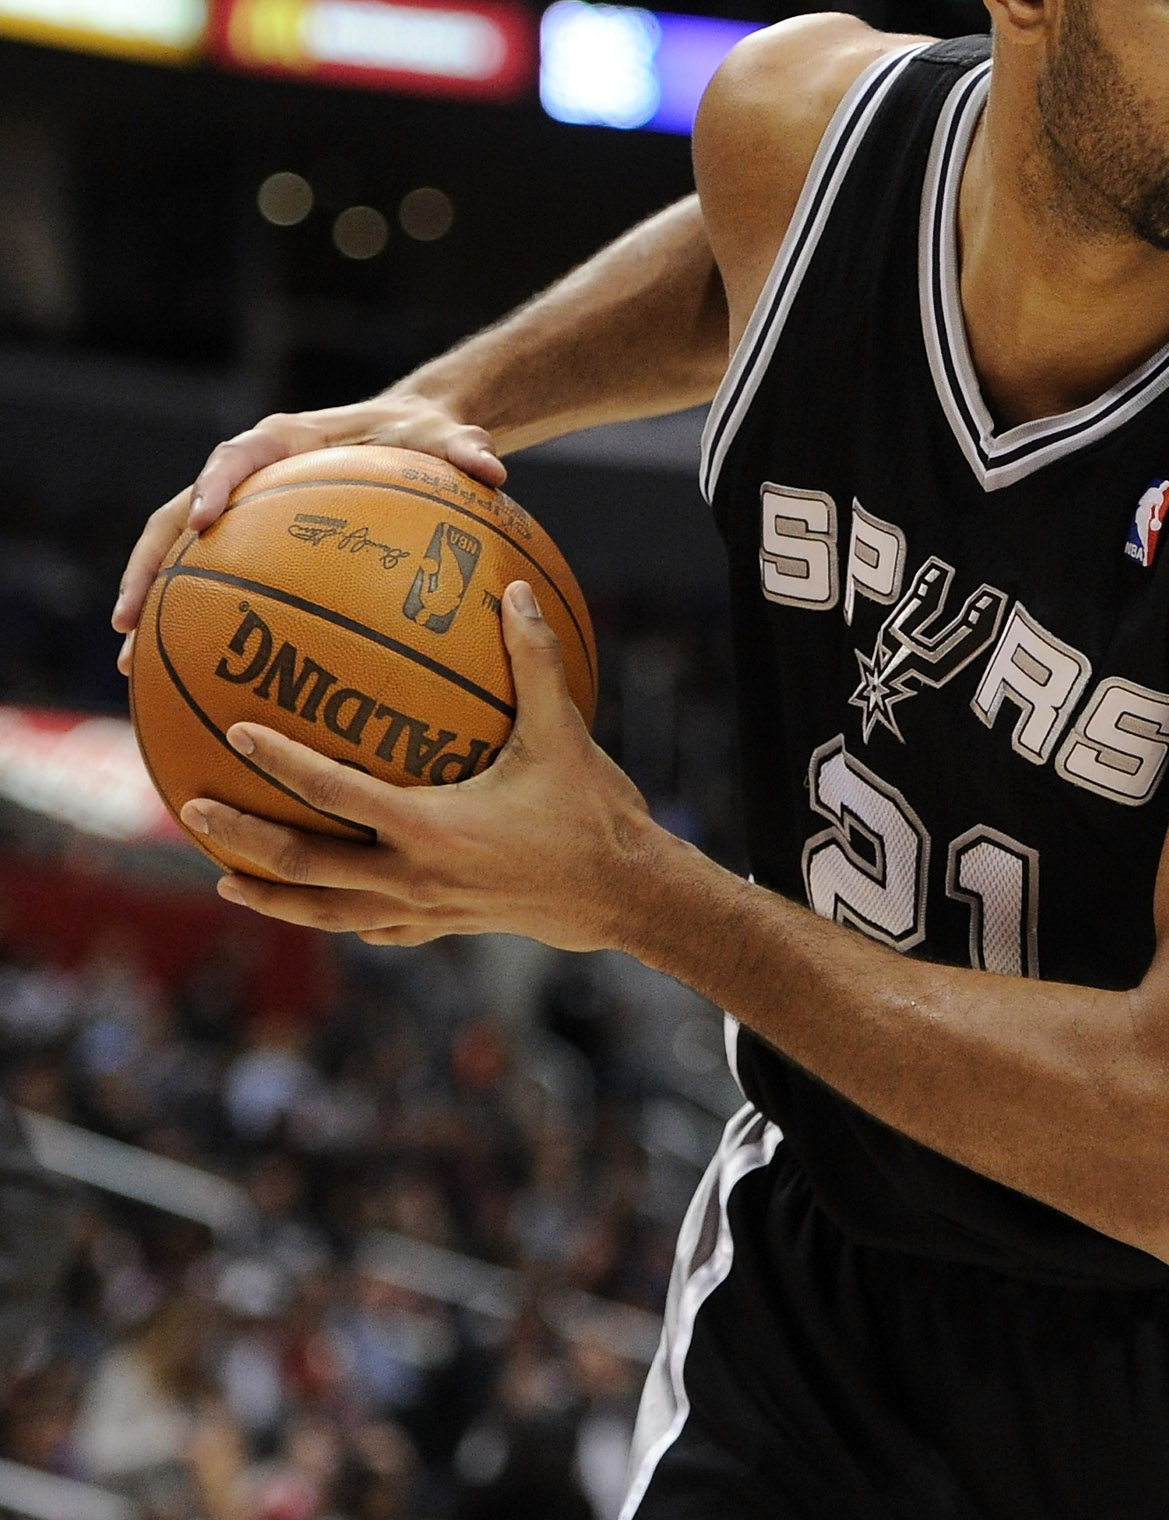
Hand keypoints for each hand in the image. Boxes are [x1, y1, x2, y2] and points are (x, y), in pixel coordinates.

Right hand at [113, 393, 505, 670]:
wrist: (412, 431)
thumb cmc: (424, 434)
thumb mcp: (448, 437)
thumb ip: (466, 448)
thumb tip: (492, 469)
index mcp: (283, 438)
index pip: (237, 455)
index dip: (214, 485)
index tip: (202, 522)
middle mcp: (249, 470)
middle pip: (177, 514)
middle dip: (148, 565)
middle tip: (127, 620)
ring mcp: (243, 506)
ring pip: (179, 552)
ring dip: (150, 601)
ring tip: (129, 661)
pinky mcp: (252, 538)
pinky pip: (213, 577)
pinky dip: (193, 617)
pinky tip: (185, 673)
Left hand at [179, 581, 678, 953]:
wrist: (627, 896)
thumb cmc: (597, 814)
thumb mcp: (565, 735)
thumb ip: (536, 662)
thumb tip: (514, 592)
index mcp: (430, 828)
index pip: (333, 792)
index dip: (281, 760)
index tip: (237, 731)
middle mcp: (413, 877)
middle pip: (303, 866)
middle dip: (240, 840)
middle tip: (190, 809)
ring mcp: (422, 911)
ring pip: (324, 912)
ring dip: (268, 895)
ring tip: (221, 878)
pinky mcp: (440, 927)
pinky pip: (370, 927)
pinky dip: (332, 916)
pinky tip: (314, 906)